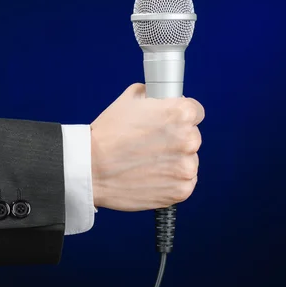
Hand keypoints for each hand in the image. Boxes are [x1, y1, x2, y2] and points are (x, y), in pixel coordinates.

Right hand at [90, 83, 204, 210]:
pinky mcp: (181, 190)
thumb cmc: (106, 135)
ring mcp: (186, 167)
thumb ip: (151, 95)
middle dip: (174, 140)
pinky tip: (150, 177)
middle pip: (191, 137)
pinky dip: (170, 182)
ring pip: (187, 161)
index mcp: (181, 113)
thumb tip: (158, 97)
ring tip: (146, 163)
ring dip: (173, 162)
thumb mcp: (127, 100)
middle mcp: (189, 139)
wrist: (90, 169)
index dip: (179, 117)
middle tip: (150, 145)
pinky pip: (183, 183)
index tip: (167, 124)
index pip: (195, 112)